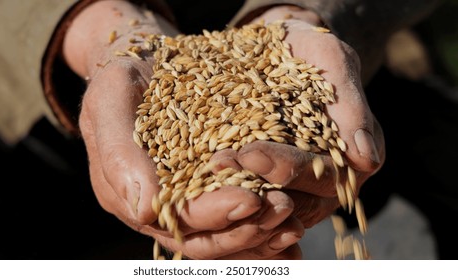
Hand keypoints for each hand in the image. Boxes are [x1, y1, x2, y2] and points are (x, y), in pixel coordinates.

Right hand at [66, 1, 303, 258]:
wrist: (140, 66)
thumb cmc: (122, 79)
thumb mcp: (110, 99)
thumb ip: (119, 153)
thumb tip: (144, 209)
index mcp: (128, 194)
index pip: (175, 217)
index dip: (214, 214)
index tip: (252, 199)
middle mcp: (157, 208)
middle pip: (205, 236)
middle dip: (246, 228)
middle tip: (286, 209)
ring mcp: (183, 202)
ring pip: (223, 234)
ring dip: (261, 233)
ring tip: (296, 220)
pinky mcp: (206, 189)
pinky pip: (235, 217)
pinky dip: (263, 224)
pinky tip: (294, 220)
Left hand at [212, 6, 384, 227]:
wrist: (277, 52)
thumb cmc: (306, 51)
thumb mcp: (330, 60)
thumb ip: (350, 103)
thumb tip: (365, 159)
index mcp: (352, 155)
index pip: (325, 175)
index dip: (289, 169)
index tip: (251, 154)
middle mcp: (327, 179)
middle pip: (296, 198)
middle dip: (256, 183)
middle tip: (220, 163)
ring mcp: (298, 187)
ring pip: (272, 206)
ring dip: (238, 194)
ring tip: (205, 171)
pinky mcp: (269, 184)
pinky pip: (252, 199)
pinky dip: (229, 195)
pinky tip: (201, 184)